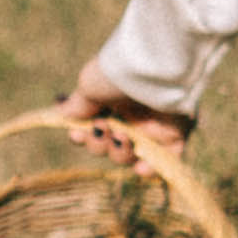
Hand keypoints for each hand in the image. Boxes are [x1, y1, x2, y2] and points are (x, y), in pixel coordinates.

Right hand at [53, 71, 189, 167]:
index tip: (77, 133)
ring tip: (122, 136)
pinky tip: (140, 167)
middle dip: (98, 143)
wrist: (156, 68)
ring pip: (129, 155)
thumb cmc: (120, 73)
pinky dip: (149, 169)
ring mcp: (153, 127)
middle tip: (103, 127)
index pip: (91, 129)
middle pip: (107, 146)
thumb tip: (62, 113)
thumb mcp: (91, 84)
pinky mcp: (175, 135)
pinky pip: (162, 161)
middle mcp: (131, 115)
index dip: (82, 137)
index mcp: (111, 102)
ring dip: (119, 153)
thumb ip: (78, 103)